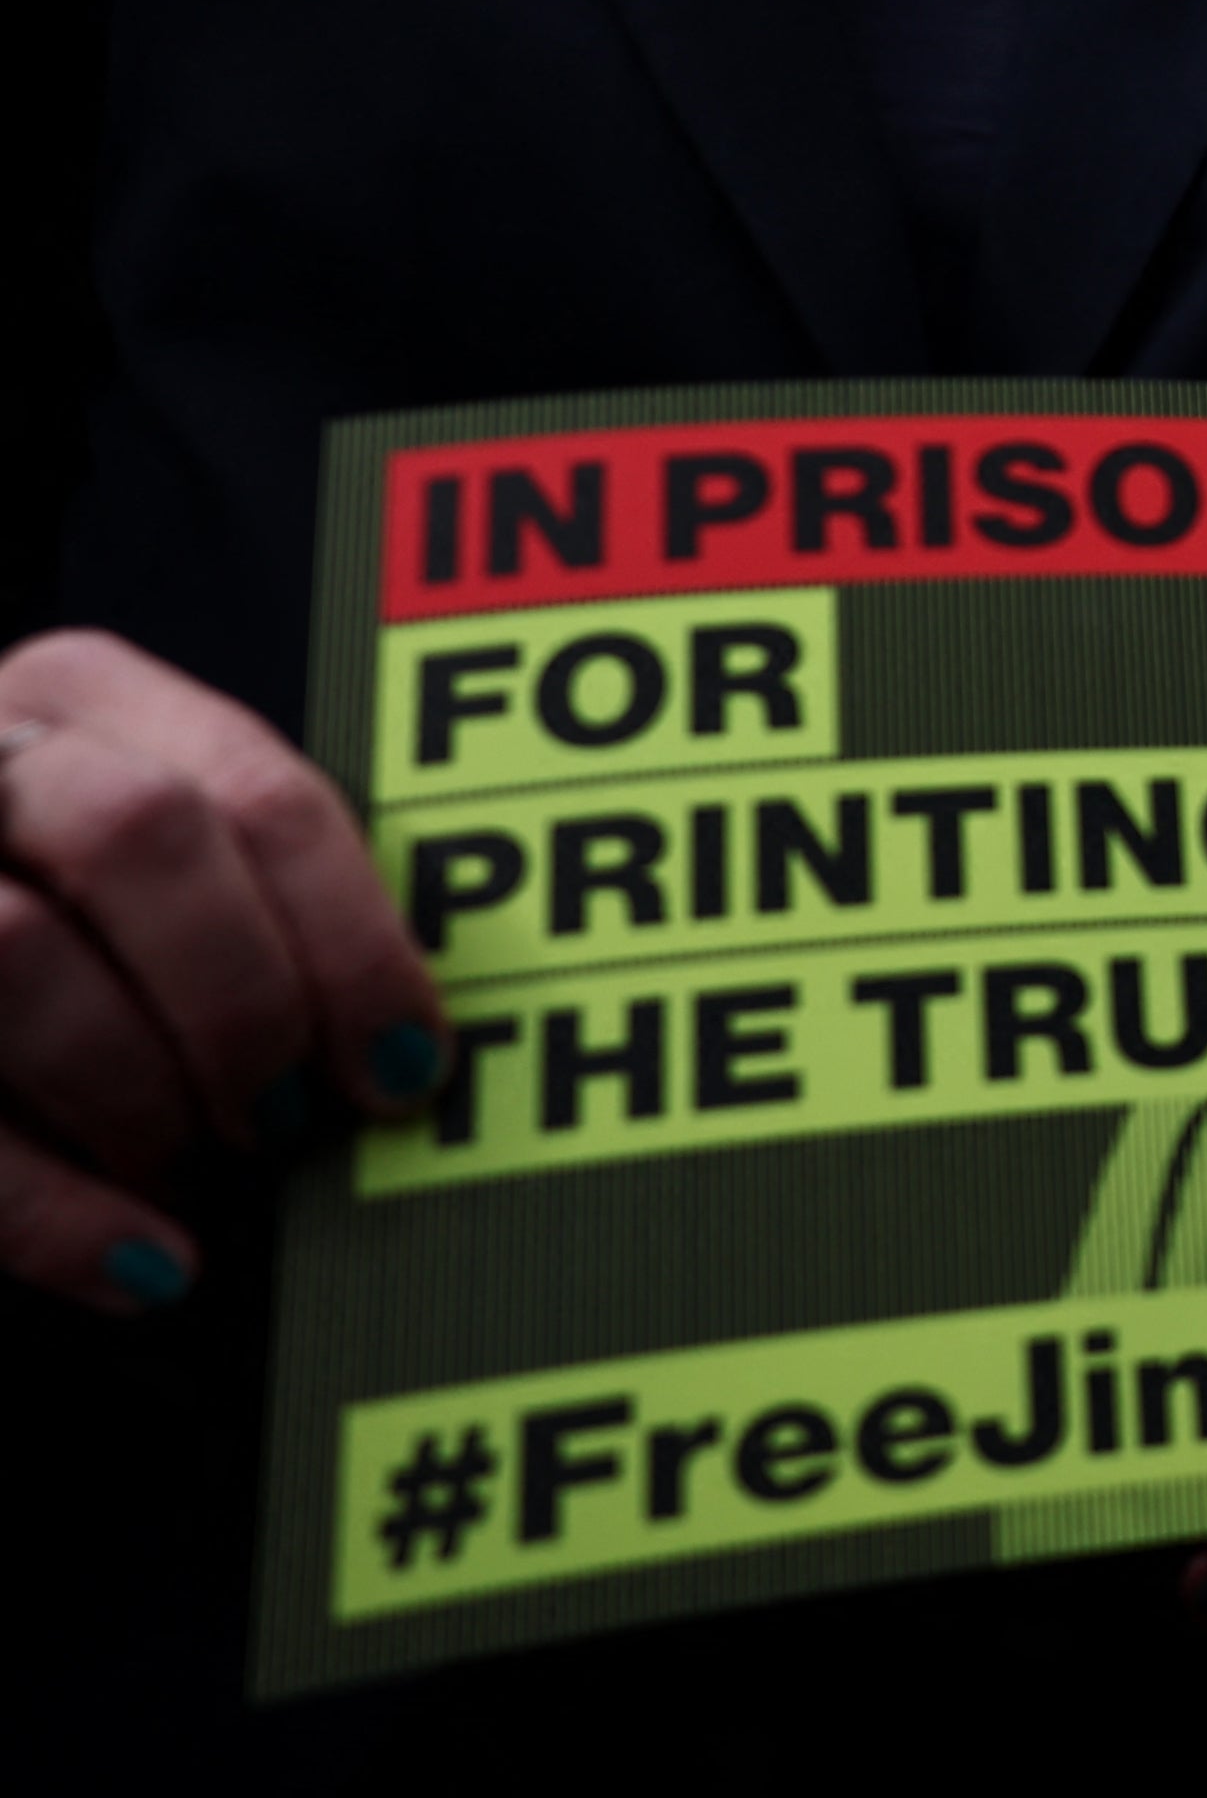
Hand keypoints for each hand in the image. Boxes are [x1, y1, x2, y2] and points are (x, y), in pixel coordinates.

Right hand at [0, 629, 451, 1309]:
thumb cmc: (72, 912)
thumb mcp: (146, 863)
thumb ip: (245, 902)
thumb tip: (397, 1048)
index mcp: (85, 701)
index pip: (260, 791)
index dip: (353, 940)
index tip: (406, 1062)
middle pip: (142, 835)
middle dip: (240, 996)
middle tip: (286, 1117)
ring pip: (19, 948)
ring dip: (140, 1091)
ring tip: (197, 1173)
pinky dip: (55, 1211)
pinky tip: (144, 1265)